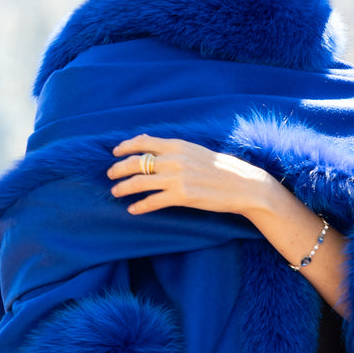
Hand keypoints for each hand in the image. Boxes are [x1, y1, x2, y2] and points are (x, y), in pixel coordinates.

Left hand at [107, 134, 270, 216]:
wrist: (243, 185)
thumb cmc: (222, 169)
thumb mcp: (196, 151)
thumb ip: (174, 149)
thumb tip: (152, 146)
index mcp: (177, 145)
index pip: (143, 142)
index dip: (125, 147)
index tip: (115, 152)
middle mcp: (174, 159)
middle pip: (136, 162)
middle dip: (118, 169)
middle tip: (110, 175)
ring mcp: (177, 178)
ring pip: (139, 182)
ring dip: (123, 188)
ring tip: (116, 192)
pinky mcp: (181, 197)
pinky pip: (153, 202)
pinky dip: (140, 206)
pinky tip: (133, 210)